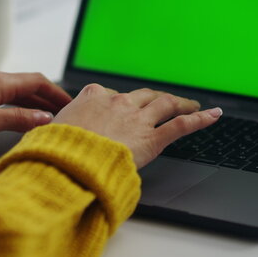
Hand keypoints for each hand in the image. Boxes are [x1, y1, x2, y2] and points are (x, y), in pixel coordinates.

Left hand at [0, 71, 71, 148]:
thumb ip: (18, 118)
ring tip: (44, 116)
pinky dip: (14, 105)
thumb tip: (44, 117)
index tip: (71, 105)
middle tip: (63, 112)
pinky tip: (13, 116)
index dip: (57, 93)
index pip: (36, 81)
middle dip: (47, 97)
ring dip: (31, 101)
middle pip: (26, 85)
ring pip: (11, 91)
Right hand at [53, 84, 222, 168]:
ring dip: (180, 103)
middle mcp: (118, 102)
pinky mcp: (152, 138)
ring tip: (191, 104)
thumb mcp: (48, 131)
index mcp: (92, 96)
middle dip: (155, 98)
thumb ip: (56, 128)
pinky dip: (200, 119)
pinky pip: (181, 125)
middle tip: (164, 101)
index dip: (117, 103)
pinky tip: (214, 115)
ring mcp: (137, 119)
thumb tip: (44, 134)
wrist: (70, 161)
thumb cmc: (56, 149)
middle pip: (142, 96)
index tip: (119, 109)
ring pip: (164, 104)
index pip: (110, 95)